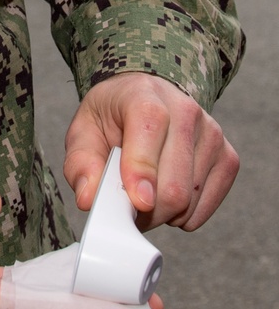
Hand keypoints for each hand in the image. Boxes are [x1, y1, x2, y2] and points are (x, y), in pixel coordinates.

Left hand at [64, 73, 238, 230]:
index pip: (151, 129)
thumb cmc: (113, 118)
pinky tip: (167, 192)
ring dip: (162, 212)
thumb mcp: (83, 132)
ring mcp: (212, 133)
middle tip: (127, 205)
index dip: (142, 172)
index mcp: (144, 95)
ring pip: (190, 200)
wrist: (146, 98)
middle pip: (175, 184)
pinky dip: (184, 213)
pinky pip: (206, 205)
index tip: (135, 202)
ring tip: (145, 192)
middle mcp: (185, 110)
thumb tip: (88, 198)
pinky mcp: (228, 157)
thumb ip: (81, 165)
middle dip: (146, 209)